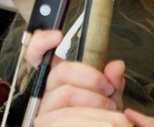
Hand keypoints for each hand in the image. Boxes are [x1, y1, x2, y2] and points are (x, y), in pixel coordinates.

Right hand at [25, 30, 153, 125]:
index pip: (36, 55)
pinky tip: (101, 120)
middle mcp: (45, 92)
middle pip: (60, 72)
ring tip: (111, 109)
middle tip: (108, 89)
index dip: (41, 42)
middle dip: (90, 77)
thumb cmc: (100, 118)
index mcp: (56, 80)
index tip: (57, 36)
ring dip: (95, 100)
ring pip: (67, 93)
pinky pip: (66, 116)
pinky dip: (91, 116)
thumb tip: (116, 65)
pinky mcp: (45, 124)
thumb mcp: (109, 98)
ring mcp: (44, 109)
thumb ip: (112, 81)